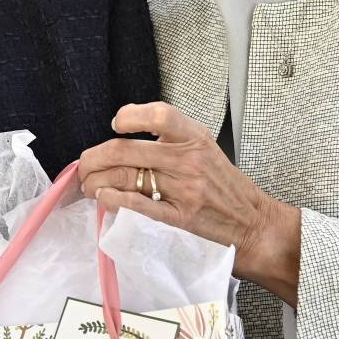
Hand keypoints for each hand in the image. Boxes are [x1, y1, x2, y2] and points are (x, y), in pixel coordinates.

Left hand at [77, 102, 303, 303]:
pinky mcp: (179, 217)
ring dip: (97, 180)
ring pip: (126, 176)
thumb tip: (126, 137)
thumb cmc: (225, 186)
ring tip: (88, 184)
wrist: (254, 223)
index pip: (160, 115)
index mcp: (196, 138)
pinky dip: (113, 200)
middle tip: (84, 164)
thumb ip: (172, 140)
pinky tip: (102, 198)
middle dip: (94, 157)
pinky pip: (138, 205)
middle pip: (127, 150)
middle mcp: (189, 160)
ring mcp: (184, 189)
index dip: (130, 116)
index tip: (115, 125)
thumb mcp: (206, 150)